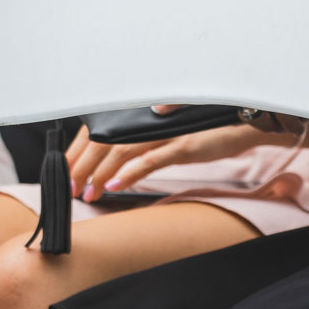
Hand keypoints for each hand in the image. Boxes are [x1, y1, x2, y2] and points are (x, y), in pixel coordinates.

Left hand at [66, 122, 286, 200]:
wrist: (242, 121)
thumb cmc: (202, 128)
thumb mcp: (165, 134)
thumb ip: (140, 141)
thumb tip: (110, 161)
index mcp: (137, 116)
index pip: (97, 133)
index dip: (78, 153)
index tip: (66, 173)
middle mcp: (144, 120)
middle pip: (102, 143)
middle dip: (81, 166)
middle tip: (70, 188)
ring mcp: (162, 132)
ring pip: (119, 152)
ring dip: (99, 174)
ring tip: (88, 193)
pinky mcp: (181, 144)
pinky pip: (148, 160)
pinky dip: (129, 173)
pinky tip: (114, 185)